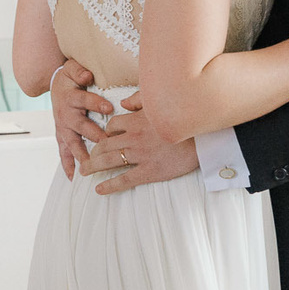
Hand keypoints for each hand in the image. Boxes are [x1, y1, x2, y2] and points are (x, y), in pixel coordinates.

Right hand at [50, 63, 112, 180]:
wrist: (56, 85)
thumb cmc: (70, 77)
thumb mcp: (73, 68)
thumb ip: (79, 71)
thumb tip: (87, 76)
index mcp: (71, 97)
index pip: (85, 100)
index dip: (96, 103)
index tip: (109, 108)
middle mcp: (66, 114)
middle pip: (79, 126)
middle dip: (93, 135)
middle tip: (105, 144)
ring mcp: (63, 127)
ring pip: (72, 142)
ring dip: (80, 155)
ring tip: (88, 167)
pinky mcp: (62, 135)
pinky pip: (63, 152)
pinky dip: (67, 165)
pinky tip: (73, 177)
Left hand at [82, 95, 199, 195]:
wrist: (204, 138)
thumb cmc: (184, 119)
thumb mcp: (161, 103)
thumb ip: (141, 99)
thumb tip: (124, 103)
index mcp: (137, 119)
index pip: (112, 125)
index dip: (104, 133)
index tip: (102, 139)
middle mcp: (135, 137)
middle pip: (104, 144)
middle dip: (92, 152)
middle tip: (84, 158)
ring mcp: (141, 155)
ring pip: (109, 161)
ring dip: (93, 166)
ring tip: (84, 171)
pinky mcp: (149, 171)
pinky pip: (124, 180)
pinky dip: (109, 185)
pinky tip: (99, 189)